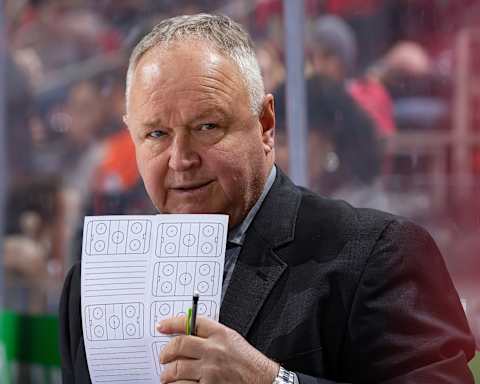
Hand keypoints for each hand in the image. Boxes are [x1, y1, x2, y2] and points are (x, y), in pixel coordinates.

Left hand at [157, 316, 278, 383]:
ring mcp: (210, 370)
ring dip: (168, 374)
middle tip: (163, 357)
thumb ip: (211, 334)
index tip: (161, 326)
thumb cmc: (248, 361)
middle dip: (166, 352)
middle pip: (179, 345)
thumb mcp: (232, 339)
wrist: (263, 380)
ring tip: (168, 375)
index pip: (191, 323)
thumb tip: (186, 333)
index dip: (172, 323)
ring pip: (177, 369)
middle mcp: (214, 350)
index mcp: (220, 334)